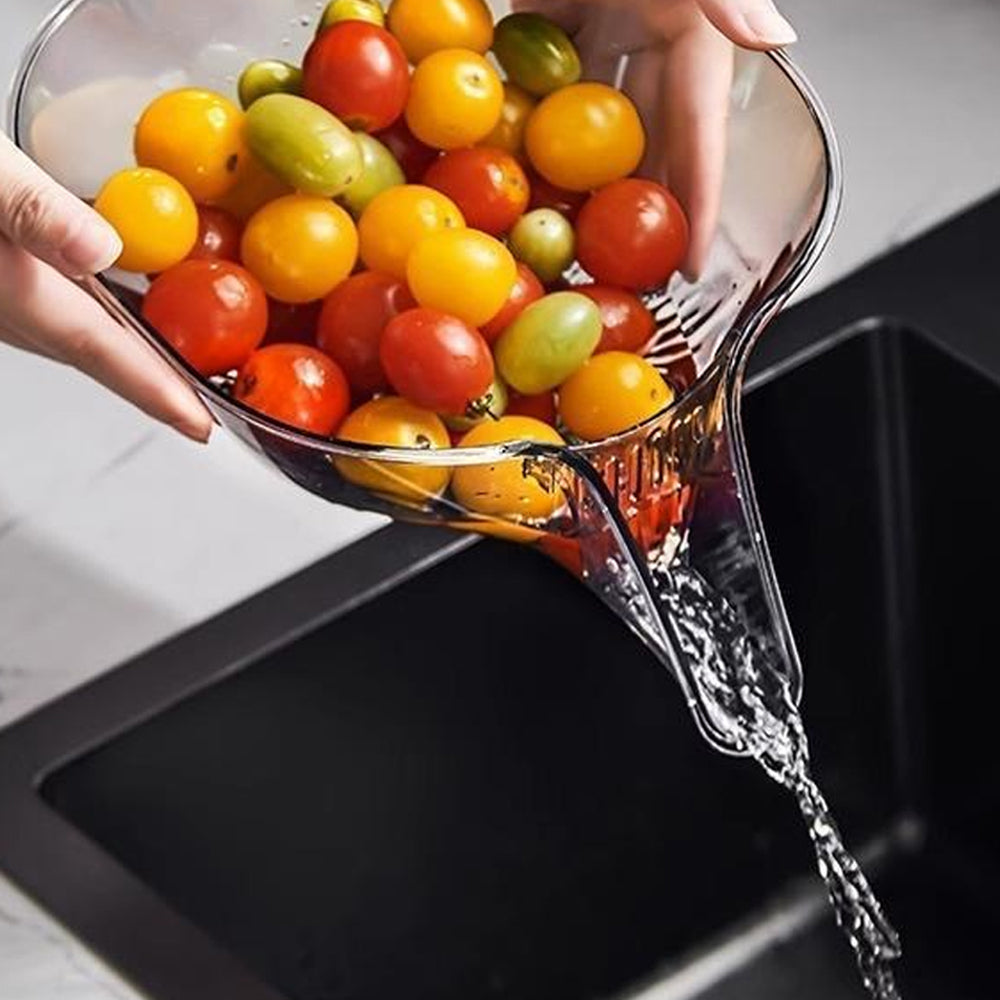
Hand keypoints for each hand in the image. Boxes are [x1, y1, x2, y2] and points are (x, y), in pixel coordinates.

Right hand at [0, 133, 211, 441]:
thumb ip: (33, 211)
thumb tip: (98, 249)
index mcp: (21, 295)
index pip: (108, 356)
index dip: (160, 394)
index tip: (203, 429)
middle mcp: (13, 310)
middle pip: (104, 359)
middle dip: (159, 386)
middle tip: (211, 405)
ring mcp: (5, 303)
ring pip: (83, 338)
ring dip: (133, 355)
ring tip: (188, 366)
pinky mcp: (4, 282)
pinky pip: (64, 312)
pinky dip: (106, 316)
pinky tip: (128, 300)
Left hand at [515, 0, 796, 276]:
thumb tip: (775, 33)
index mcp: (692, 45)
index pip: (700, 142)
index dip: (699, 207)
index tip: (690, 264)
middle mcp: (645, 54)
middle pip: (646, 155)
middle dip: (641, 216)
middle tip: (630, 276)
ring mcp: (595, 47)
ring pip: (589, 136)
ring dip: (580, 188)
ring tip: (568, 247)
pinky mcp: (549, 32)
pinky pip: (537, 94)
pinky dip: (526, 135)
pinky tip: (515, 179)